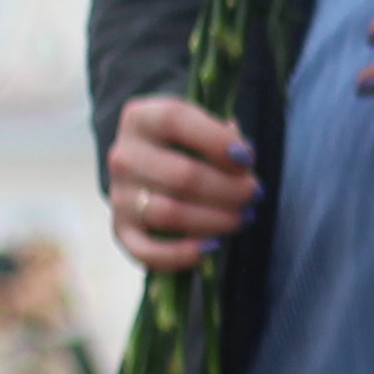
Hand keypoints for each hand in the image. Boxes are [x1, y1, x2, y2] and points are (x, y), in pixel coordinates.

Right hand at [106, 92, 259, 273]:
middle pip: (181, 176)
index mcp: (142, 118)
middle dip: (229, 189)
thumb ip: (224, 136)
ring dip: (215, 220)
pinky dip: (182, 255)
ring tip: (244, 217)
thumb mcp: (206, 126)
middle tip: (255, 194)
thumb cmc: (192, 143)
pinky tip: (212, 246)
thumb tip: (241, 160)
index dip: (217, 141)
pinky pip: (147, 251)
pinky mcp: (121, 230)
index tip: (247, 158)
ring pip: (169, 214)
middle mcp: (123, 156)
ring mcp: (118, 195)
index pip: (176, 120)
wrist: (153, 165)